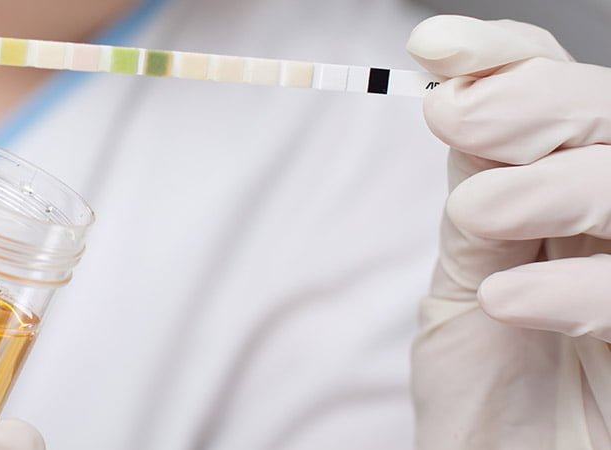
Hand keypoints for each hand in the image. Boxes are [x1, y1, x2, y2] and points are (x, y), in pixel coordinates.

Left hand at [408, 15, 610, 448]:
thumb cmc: (488, 389)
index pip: (558, 90)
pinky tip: (509, 301)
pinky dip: (586, 289)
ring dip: (559, 184)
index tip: (432, 46)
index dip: (507, 55)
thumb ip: (480, 198)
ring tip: (479, 212)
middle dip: (539, 101)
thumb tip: (461, 97)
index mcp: (566, 192)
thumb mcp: (466, 282)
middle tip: (453, 118)